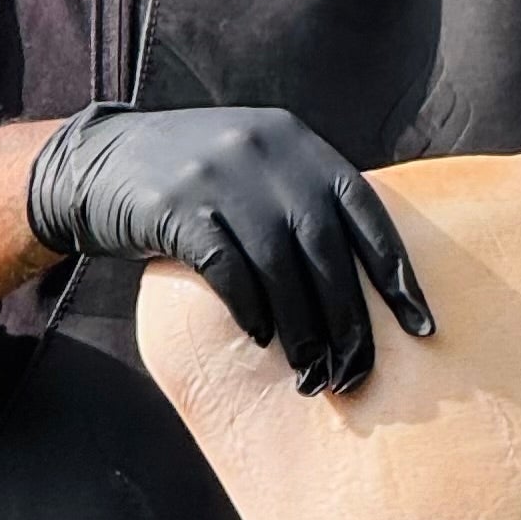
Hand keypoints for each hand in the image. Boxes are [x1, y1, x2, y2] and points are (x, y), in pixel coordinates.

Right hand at [26, 103, 432, 393]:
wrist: (98, 159)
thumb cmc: (194, 179)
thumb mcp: (257, 166)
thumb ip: (304, 201)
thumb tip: (364, 283)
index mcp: (299, 144)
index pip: (367, 213)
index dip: (398, 274)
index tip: (422, 328)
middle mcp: (268, 152)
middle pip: (326, 249)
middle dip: (349, 320)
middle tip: (357, 374)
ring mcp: (221, 175)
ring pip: (281, 266)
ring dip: (303, 328)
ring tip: (313, 374)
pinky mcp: (178, 206)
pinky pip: (229, 269)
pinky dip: (251, 310)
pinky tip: (261, 341)